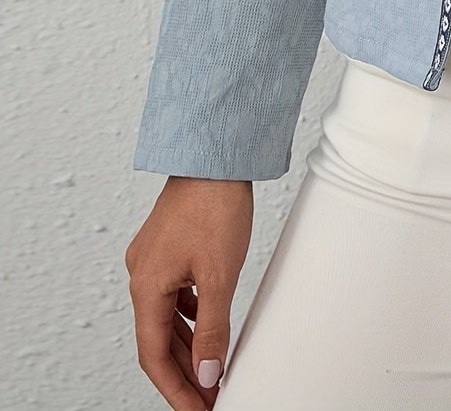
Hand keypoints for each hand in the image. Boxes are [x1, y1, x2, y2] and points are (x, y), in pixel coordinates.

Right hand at [125, 177, 252, 408]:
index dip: (177, 390)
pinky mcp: (167, 247)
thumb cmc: (215, 204)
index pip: (154, 356)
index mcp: (146, 286)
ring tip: (212, 371)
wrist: (216, 153)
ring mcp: (153, 259)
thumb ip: (213, 329)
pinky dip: (189, 316)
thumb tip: (208, 372)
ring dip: (187, 346)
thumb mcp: (220, 274)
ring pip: (166, 318)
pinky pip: (174, 294)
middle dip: (183, 373)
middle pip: (157, 341)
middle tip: (209, 398)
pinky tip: (207, 325)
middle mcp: (142, 275)